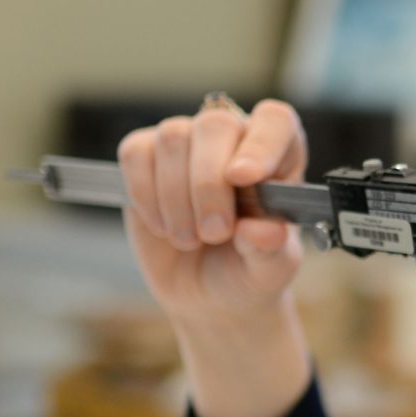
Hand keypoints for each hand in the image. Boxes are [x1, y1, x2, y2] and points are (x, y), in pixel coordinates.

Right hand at [118, 97, 307, 329]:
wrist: (207, 295)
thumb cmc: (248, 270)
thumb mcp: (269, 270)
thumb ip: (270, 250)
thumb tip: (260, 230)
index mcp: (279, 156)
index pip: (275, 121)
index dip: (260, 143)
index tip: (243, 178)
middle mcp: (233, 138)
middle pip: (216, 124)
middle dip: (209, 184)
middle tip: (215, 233)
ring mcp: (188, 143)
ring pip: (173, 137)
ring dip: (177, 197)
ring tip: (190, 239)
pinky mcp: (145, 156)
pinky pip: (136, 153)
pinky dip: (145, 195)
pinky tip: (163, 226)